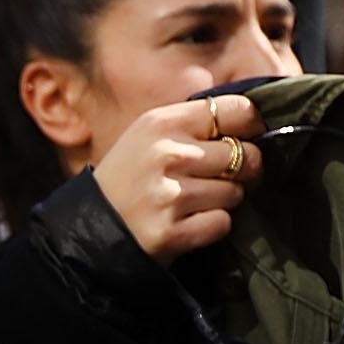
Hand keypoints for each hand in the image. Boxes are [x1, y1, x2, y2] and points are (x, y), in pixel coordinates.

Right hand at [93, 92, 264, 259]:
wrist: (89, 228)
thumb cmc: (127, 178)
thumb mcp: (149, 135)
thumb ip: (193, 123)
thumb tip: (254, 118)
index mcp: (162, 123)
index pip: (240, 110)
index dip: (252, 127)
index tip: (244, 139)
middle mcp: (167, 154)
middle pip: (246, 156)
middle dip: (242, 171)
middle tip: (220, 179)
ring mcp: (169, 195)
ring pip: (236, 193)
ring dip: (224, 201)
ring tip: (195, 202)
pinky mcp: (172, 232)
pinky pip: (222, 223)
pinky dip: (212, 226)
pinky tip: (188, 223)